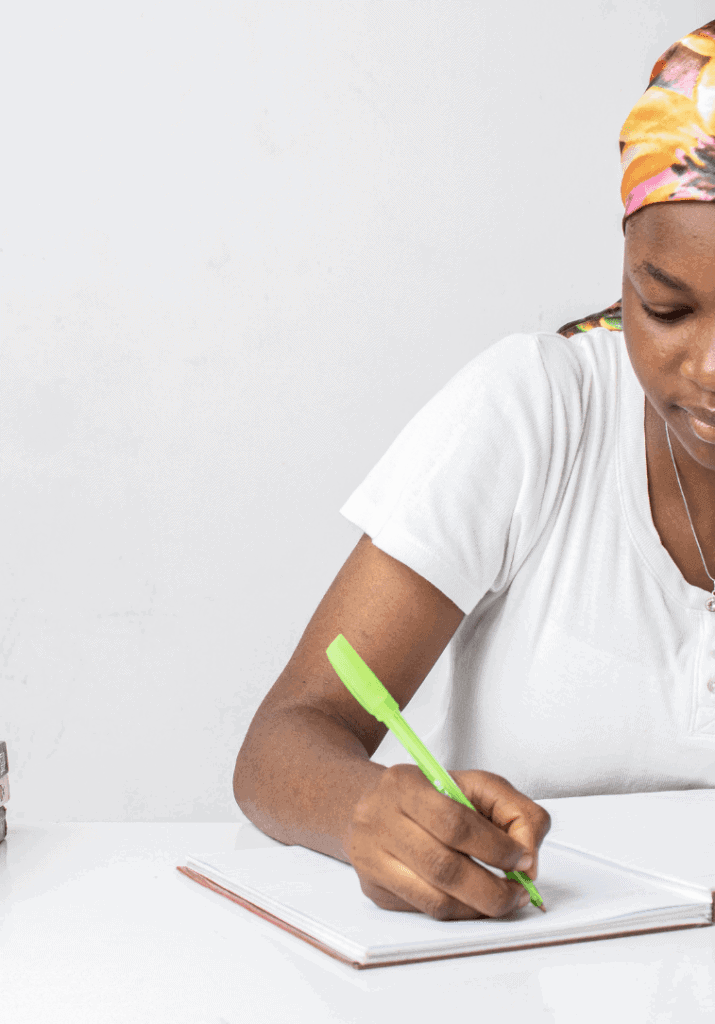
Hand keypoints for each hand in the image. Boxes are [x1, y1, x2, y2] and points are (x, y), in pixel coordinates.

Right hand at [343, 764, 550, 919]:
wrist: (371, 804)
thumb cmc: (430, 795)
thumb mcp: (476, 785)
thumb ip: (515, 811)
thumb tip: (528, 859)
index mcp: (405, 784)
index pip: (455, 823)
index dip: (496, 847)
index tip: (523, 859)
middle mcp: (379, 819)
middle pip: (443, 867)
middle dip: (492, 888)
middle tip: (519, 892)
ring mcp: (371, 857)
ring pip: (435, 899)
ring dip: (479, 907)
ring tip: (502, 900)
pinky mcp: (374, 888)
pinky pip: (426, 911)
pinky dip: (459, 912)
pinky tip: (474, 901)